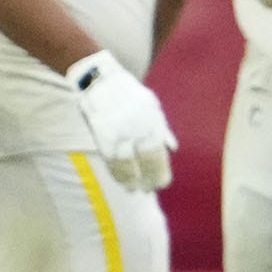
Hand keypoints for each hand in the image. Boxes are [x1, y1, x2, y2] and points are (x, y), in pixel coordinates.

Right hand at [64, 49, 176, 191]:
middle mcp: (136, 130)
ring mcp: (117, 133)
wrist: (100, 80)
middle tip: (147, 191)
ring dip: (129, 181)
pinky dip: (115, 172)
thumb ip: (162, 129)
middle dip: (146, 180)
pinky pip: (109, 159)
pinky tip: (120, 179)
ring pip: (124, 165)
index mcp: (151, 123)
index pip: (158, 156)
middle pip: (143, 163)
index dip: (160, 174)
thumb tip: (172, 148)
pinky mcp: (100, 135)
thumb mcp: (152, 106)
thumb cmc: (129, 93)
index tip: (161, 184)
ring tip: (132, 190)